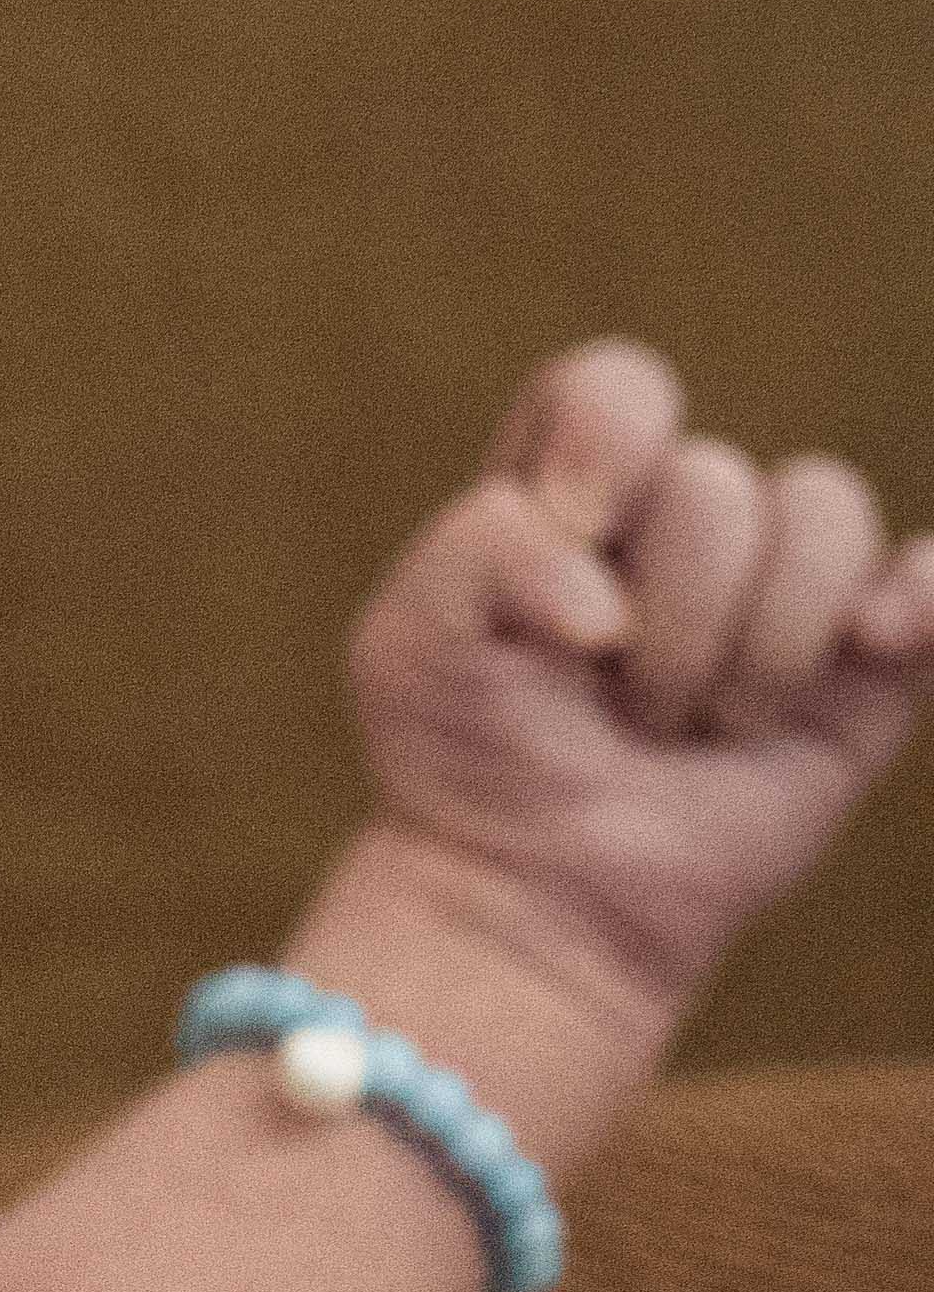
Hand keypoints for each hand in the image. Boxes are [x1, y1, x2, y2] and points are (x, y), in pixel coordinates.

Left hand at [348, 343, 933, 1015]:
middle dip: (661, 625)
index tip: (573, 528)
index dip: (609, 445)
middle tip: (613, 705)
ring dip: (745, 658)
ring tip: (686, 730)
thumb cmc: (467, 762)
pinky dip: (918, 597)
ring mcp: (780, 588)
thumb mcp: (410, 645)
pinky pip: (929, 576)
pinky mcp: (865, 665)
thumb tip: (609, 601)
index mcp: (578, 488)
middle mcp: (686, 520)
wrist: (535, 902)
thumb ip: (481, 549)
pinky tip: (871, 643)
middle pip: (717, 487)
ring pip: (824, 518)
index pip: (619, 389)